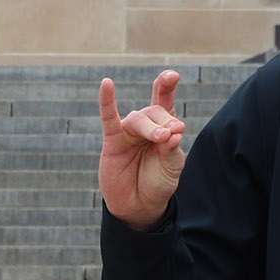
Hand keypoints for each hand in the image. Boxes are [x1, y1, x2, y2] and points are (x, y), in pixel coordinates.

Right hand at [97, 72, 187, 230]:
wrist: (139, 204)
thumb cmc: (158, 182)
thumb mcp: (171, 168)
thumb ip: (171, 150)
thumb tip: (173, 131)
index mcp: (164, 129)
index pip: (165, 103)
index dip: (166, 87)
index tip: (171, 75)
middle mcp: (146, 127)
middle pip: (153, 112)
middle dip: (162, 122)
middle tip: (168, 136)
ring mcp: (128, 133)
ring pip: (137, 118)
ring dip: (150, 125)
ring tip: (161, 137)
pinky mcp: (112, 142)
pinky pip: (108, 118)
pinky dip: (107, 101)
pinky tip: (107, 83)